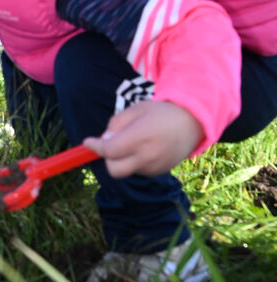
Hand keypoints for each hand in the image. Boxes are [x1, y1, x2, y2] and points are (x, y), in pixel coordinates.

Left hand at [82, 100, 203, 177]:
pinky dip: (135, 161)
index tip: (88, 142)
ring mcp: (155, 167)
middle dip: (108, 158)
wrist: (192, 122)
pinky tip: (146, 148)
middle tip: (112, 143)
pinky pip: (138, 170)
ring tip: (136, 141)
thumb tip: (104, 141)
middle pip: (114, 169)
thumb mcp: (135, 109)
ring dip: (123, 159)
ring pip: (126, 170)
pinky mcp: (160, 172)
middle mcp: (148, 156)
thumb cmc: (161, 112)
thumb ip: (116, 124)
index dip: (96, 147)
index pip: (110, 150)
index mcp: (141, 137)